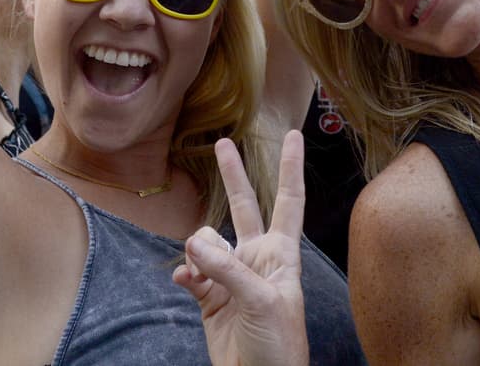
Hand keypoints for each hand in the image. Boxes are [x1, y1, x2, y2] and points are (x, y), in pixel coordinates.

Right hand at [172, 131, 309, 365]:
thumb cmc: (279, 347)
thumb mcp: (262, 302)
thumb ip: (228, 269)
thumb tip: (193, 242)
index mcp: (281, 256)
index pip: (288, 202)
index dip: (290, 168)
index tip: (294, 136)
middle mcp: (256, 259)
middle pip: (244, 206)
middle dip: (233, 176)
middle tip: (222, 144)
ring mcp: (232, 277)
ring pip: (207, 241)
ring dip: (199, 248)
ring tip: (200, 269)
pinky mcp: (210, 297)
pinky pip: (191, 270)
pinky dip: (186, 272)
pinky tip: (187, 281)